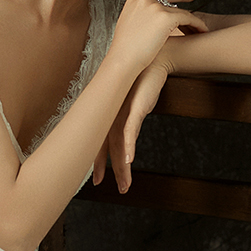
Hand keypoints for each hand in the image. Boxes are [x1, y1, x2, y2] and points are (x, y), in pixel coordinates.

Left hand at [93, 59, 169, 192]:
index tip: (97, 180)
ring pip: (120, 145)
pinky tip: (129, 161)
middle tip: (113, 188)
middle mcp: (113, 118)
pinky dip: (129, 147)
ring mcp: (123, 114)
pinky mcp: (136, 109)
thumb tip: (127, 135)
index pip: (101, 145)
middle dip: (111, 171)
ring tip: (124, 185)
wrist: (153, 62)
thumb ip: (129, 122)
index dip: (98, 163)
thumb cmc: (144, 85)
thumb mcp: (134, 107)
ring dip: (122, 167)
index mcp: (110, 118)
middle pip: (109, 150)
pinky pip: (130, 130)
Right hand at [106, 0, 204, 77]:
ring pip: (181, 10)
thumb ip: (139, 16)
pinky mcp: (166, 17)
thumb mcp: (128, 25)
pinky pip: (188, 18)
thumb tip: (150, 19)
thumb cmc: (125, 50)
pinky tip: (202, 30)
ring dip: (192, 19)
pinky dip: (197, 24)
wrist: (123, 60)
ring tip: (199, 26)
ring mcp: (155, 7)